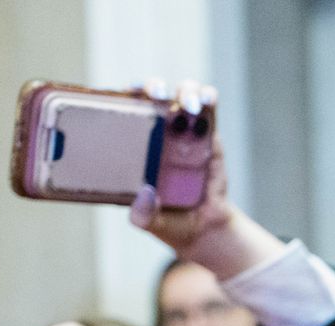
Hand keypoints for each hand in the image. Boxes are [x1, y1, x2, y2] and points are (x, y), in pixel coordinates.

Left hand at [128, 82, 286, 282]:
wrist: (203, 229)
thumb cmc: (169, 221)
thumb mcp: (150, 222)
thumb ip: (143, 214)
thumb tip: (146, 193)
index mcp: (135, 145)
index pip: (125, 110)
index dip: (124, 95)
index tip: (128, 92)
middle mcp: (158, 132)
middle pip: (153, 95)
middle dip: (155, 86)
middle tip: (159, 95)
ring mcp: (185, 131)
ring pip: (182, 95)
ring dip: (185, 91)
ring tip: (190, 106)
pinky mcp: (209, 136)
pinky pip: (209, 111)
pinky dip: (209, 99)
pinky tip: (209, 99)